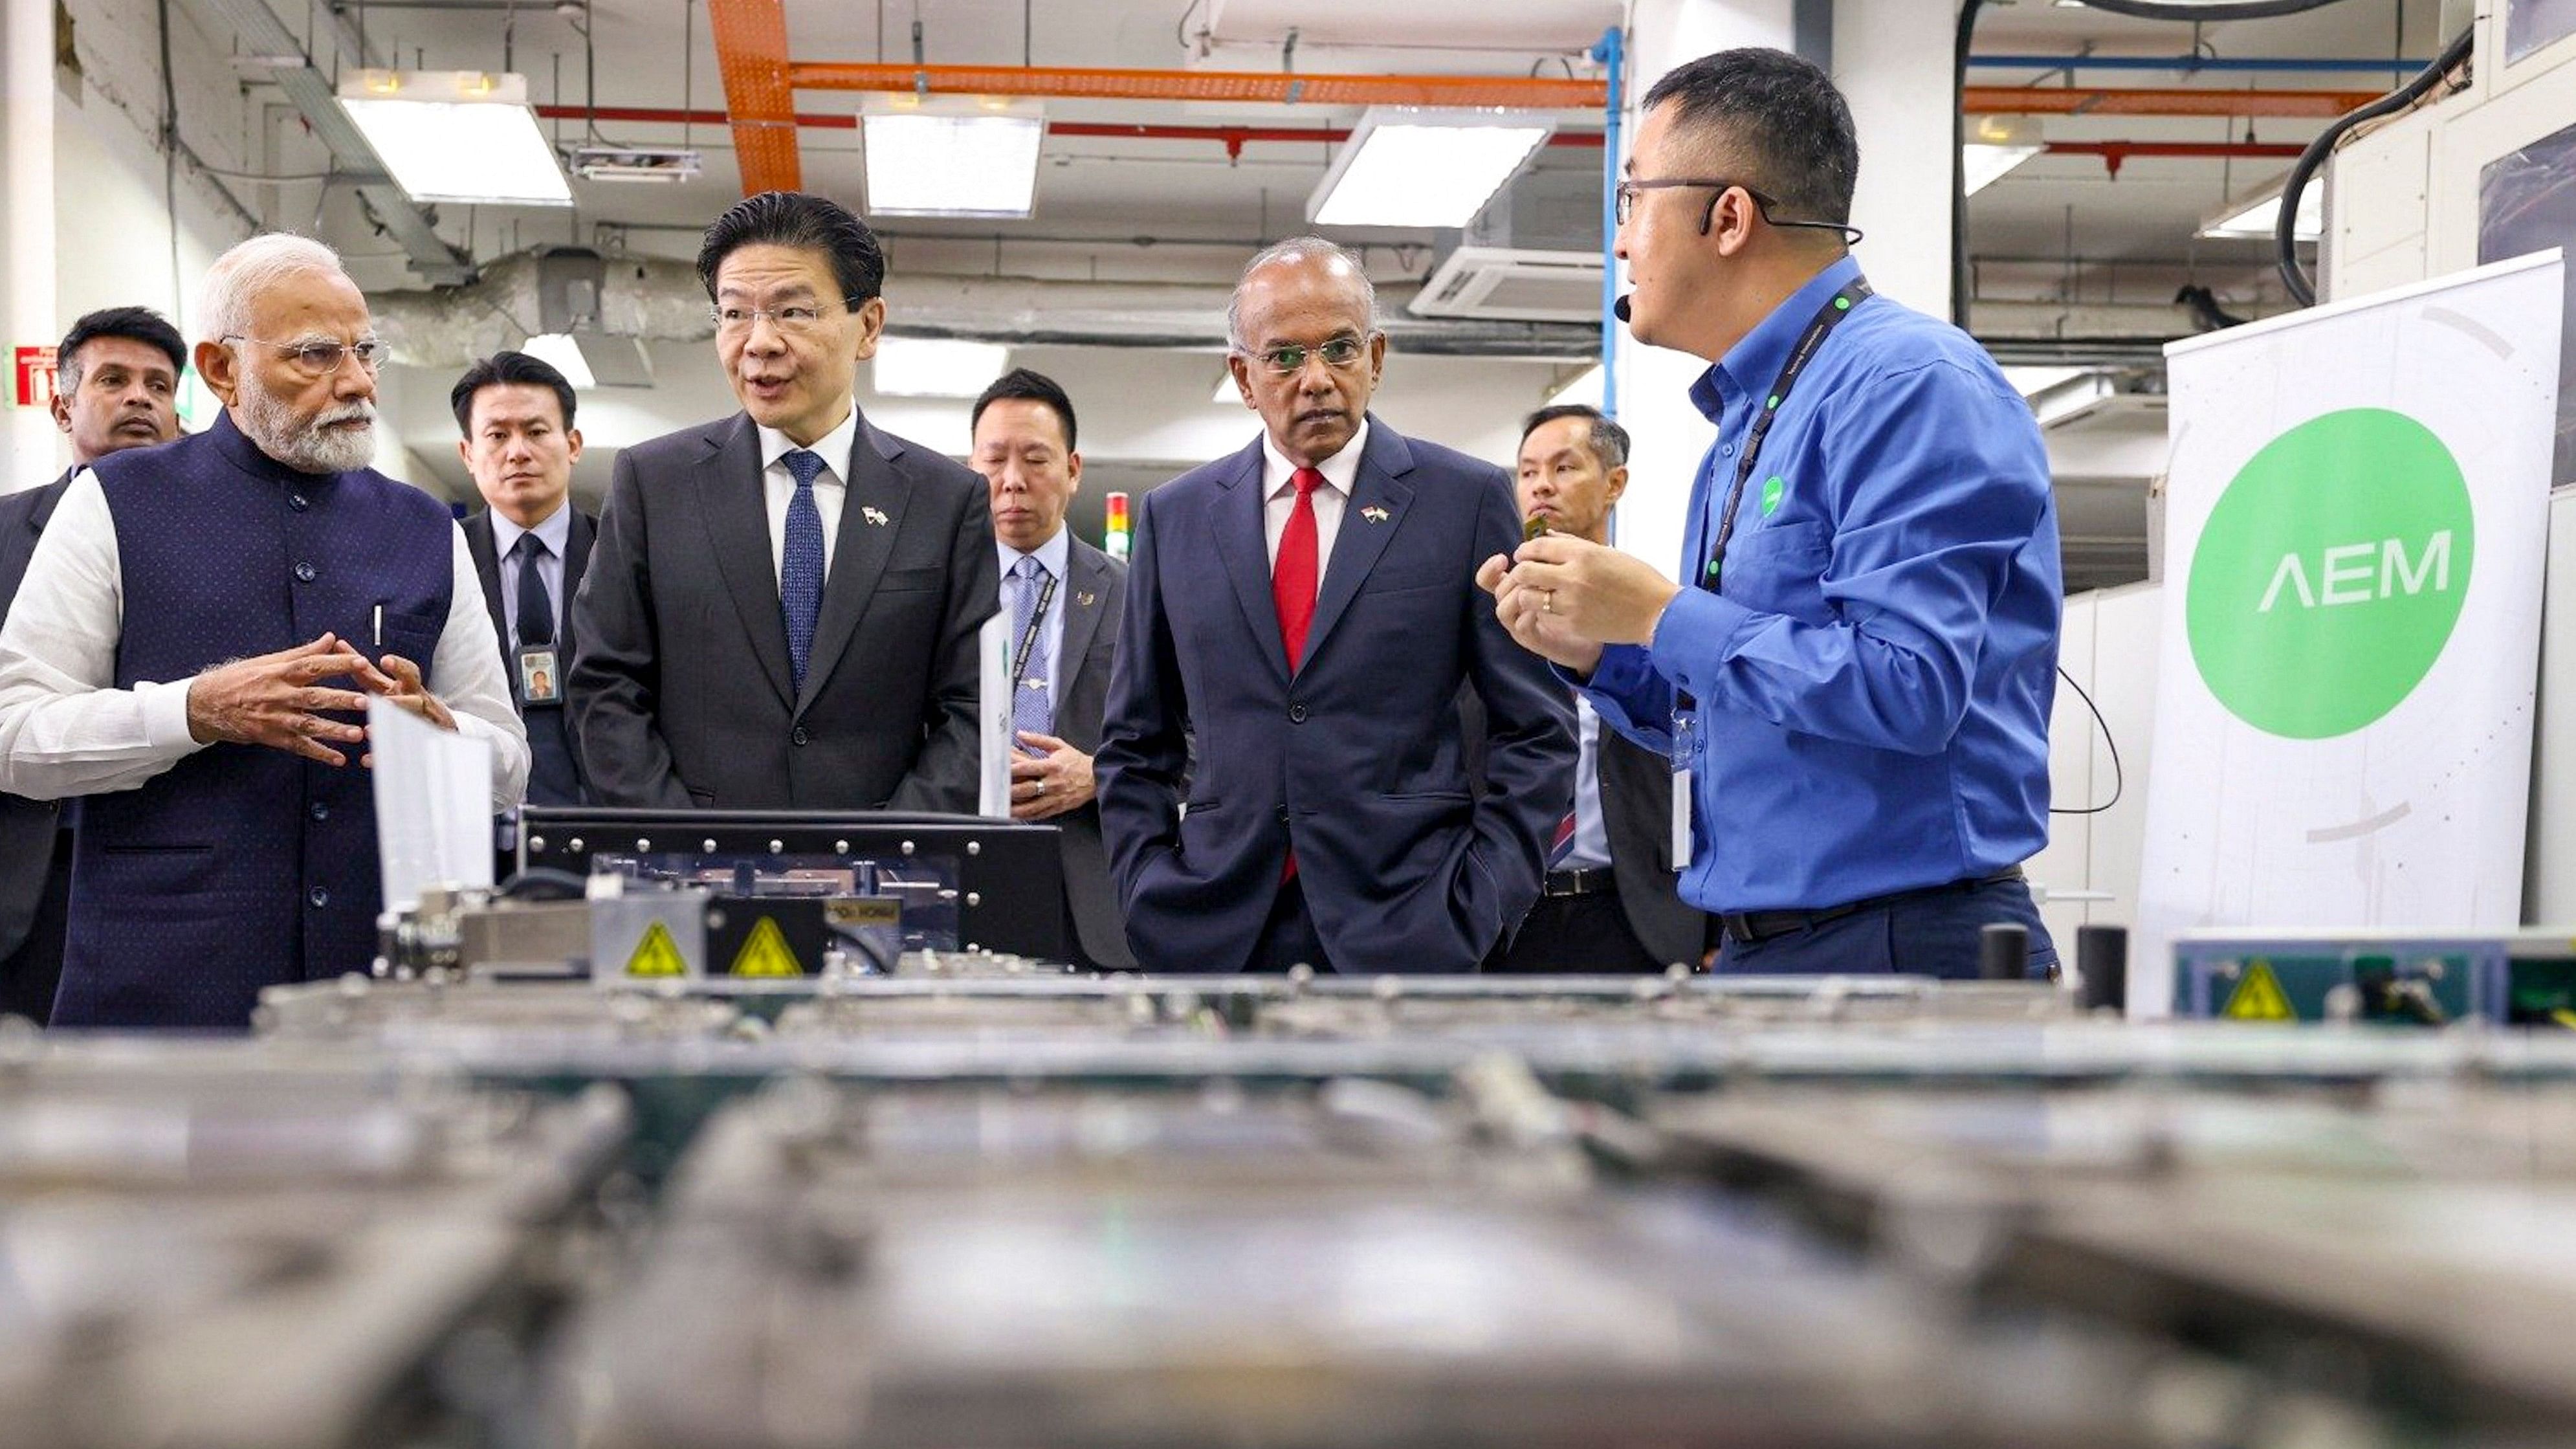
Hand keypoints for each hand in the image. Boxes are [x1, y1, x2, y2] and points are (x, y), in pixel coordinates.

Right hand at [185, 633, 373, 765]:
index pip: (312, 665)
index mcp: (279, 673)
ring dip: (334, 730)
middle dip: (340, 700)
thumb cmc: (239, 679)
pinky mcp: (272, 737)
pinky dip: (319, 753)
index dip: (337, 664)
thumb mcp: (267, 661)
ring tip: (357, 734)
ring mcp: (275, 718)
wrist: (205, 704)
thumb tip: (330, 638)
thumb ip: (303, 652)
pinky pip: (299, 746)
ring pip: (308, 724)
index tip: (361, 663)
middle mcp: (278, 695)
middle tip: (365, 701)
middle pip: (314, 697)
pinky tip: (339, 759)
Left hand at [356, 654, 456, 765]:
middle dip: (398, 703)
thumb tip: (338, 644)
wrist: (438, 727)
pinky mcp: (413, 744)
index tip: (385, 660)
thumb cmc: (402, 699)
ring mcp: (418, 724)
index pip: (409, 673)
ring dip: (388, 728)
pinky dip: (381, 755)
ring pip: (406, 727)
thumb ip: (363, 668)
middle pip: (412, 702)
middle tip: (383, 703)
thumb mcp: (386, 683)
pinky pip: (398, 751)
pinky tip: (366, 759)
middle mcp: (416, 704)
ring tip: (370, 730)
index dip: (398, 667)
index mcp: (409, 687)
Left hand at [1009, 730, 1095, 820]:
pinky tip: (1018, 816)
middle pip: (1028, 789)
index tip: (1002, 771)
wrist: (1096, 778)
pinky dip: (1027, 816)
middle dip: (1011, 791)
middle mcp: (1053, 783)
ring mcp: (1055, 797)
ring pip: (1032, 806)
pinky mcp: (1057, 807)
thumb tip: (1021, 734)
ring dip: (1016, 808)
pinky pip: (1040, 814)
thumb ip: (1038, 740)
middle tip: (998, 792)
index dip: (1014, 770)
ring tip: (1003, 808)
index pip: (1029, 768)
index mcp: (1052, 766)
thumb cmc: (1076, 762)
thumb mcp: (1059, 746)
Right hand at [1476, 551, 1602, 674]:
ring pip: (1502, 610)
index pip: (1492, 578)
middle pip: (1497, 591)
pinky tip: (1539, 608)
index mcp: (1519, 589)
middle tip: (1523, 573)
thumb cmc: (1579, 603)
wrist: (1592, 635)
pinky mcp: (1534, 640)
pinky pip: (1520, 628)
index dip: (1490, 568)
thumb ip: (1556, 555)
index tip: (1502, 557)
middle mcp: (1516, 607)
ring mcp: (1522, 624)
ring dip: (1515, 596)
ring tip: (1534, 587)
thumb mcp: (1568, 573)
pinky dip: (1526, 616)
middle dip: (1506, 580)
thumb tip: (1548, 531)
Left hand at [1500, 534, 1682, 649]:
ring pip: (1528, 597)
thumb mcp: (1607, 552)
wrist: (1657, 611)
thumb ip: (1574, 544)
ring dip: (1529, 594)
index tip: (1523, 555)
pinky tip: (1552, 610)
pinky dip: (1543, 612)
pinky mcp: (1573, 624)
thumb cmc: (1636, 578)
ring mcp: (1572, 602)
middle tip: (1523, 575)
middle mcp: (1574, 576)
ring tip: (1536, 594)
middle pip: (1525, 571)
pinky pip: (1543, 616)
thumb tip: (1548, 535)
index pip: (1538, 546)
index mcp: (1584, 553)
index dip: (1525, 550)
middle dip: (1520, 572)